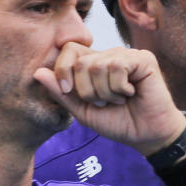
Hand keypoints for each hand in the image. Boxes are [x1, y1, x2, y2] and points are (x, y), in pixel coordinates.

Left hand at [34, 43, 184, 154]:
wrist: (146, 136)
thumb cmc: (118, 123)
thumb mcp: (83, 112)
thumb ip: (62, 93)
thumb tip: (38, 73)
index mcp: (94, 64)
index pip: (69, 49)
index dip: (63, 69)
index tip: (67, 91)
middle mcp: (110, 55)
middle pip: (81, 61)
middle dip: (86, 90)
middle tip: (103, 102)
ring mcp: (127, 55)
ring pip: (98, 65)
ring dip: (105, 92)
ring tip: (119, 99)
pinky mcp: (143, 59)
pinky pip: (117, 66)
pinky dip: (119, 88)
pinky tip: (131, 93)